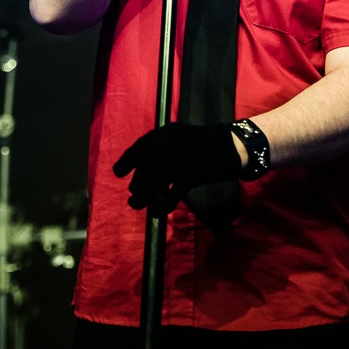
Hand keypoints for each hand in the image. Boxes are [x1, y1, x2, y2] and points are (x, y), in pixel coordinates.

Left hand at [113, 122, 240, 215]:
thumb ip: (160, 146)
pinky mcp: (187, 178)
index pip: (135, 151)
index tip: (119, 173)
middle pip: (141, 171)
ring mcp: (174, 163)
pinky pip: (168, 197)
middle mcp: (163, 148)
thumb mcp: (176, 135)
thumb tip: (144, 164)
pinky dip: (160, 207)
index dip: (124, 163)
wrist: (229, 144)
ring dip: (140, 199)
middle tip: (136, 194)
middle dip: (136, 185)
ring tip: (136, 205)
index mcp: (160, 136)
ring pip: (148, 186)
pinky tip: (158, 212)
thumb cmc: (203, 141)